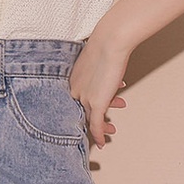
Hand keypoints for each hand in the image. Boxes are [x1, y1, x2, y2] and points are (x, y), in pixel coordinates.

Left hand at [69, 32, 129, 147]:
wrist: (110, 41)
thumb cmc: (106, 45)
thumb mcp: (97, 61)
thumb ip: (98, 72)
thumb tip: (107, 77)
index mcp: (72, 79)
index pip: (75, 100)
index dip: (85, 107)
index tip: (95, 110)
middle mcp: (74, 90)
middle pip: (80, 112)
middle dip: (94, 119)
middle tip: (105, 124)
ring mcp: (84, 97)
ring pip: (89, 120)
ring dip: (101, 127)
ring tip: (111, 129)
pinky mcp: (95, 103)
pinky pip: (95, 125)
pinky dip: (99, 135)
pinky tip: (103, 142)